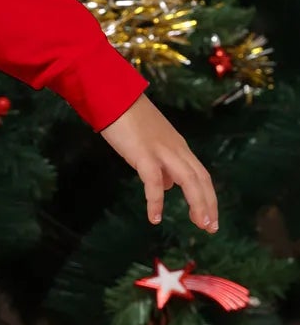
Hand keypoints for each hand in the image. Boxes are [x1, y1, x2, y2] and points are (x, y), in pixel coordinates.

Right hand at [99, 94, 217, 230]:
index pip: (201, 175)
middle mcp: (176, 149)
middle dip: (209, 204)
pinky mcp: (144, 154)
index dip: (208, 197)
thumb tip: (169, 186)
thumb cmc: (127, 118)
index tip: (210, 218)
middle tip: (211, 227)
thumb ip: (161, 164)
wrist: (113, 97)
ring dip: (197, 204)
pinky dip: (156, 201)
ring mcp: (162, 151)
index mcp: (178, 147)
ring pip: (189, 180)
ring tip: (200, 224)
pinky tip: (154, 218)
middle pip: (201, 179)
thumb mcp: (150, 143)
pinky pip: (154, 181)